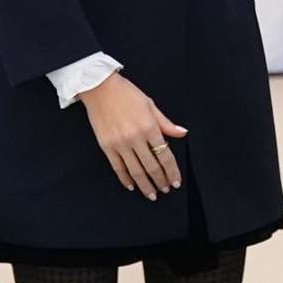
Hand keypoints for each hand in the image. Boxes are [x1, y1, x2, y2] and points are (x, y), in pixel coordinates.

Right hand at [80, 73, 186, 199]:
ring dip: (145, 185)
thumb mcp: (151, 105)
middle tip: (166, 190)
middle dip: (161, 181)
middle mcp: (135, 138)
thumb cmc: (127, 94)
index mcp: (149, 127)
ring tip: (152, 194)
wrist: (100, 87)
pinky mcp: (106, 146)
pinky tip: (132, 186)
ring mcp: (120, 144)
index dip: (172, 171)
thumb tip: (183, 133)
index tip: (176, 181)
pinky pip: (118, 167)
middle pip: (151, 167)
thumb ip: (166, 123)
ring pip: (135, 171)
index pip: (165, 155)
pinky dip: (125, 179)